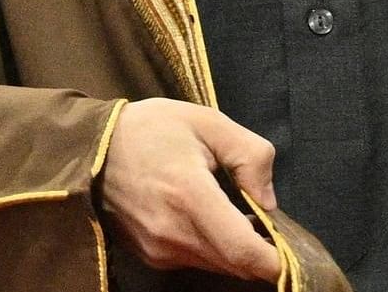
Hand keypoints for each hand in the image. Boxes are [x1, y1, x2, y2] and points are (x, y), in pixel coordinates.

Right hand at [97, 98, 281, 280]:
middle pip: (235, 264)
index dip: (275, 262)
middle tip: (274, 227)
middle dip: (262, 253)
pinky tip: (213, 221)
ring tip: (243, 217)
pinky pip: (196, 261)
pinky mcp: (150, 256)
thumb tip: (269, 201)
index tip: (297, 256)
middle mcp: (172, 232)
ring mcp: (158, 249)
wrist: (90, 148)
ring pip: (217, 265)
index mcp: (189, 195)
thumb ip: (250, 156)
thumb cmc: (151, 129)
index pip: (242, 251)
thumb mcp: (208, 122)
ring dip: (238, 251)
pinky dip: (215, 249)